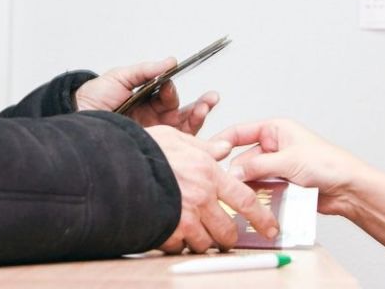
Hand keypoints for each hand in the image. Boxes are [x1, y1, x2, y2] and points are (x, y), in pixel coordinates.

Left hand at [75, 57, 219, 134]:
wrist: (75, 120)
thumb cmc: (91, 99)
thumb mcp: (118, 78)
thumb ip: (145, 70)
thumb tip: (170, 61)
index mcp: (147, 101)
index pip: (168, 95)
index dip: (171, 90)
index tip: (168, 85)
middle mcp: (154, 119)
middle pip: (183, 113)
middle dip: (200, 105)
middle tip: (211, 98)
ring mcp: (155, 136)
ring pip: (184, 130)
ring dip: (199, 118)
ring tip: (206, 108)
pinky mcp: (154, 150)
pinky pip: (177, 147)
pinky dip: (190, 141)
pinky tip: (197, 132)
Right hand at [145, 125, 278, 253]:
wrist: (114, 166)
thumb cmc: (142, 149)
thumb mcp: (176, 137)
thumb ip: (204, 146)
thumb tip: (224, 149)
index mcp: (208, 173)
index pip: (244, 199)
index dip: (261, 218)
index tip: (270, 228)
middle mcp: (201, 197)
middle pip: (227, 230)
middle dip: (228, 237)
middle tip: (224, 236)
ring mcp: (185, 217)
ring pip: (206, 243)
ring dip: (203, 242)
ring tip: (194, 233)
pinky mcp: (167, 231)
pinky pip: (181, 247)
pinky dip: (179, 244)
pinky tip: (172, 233)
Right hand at [212, 118, 366, 217]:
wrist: (349, 189)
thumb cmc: (329, 164)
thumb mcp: (287, 161)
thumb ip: (257, 166)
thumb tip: (232, 173)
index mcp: (275, 129)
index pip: (240, 132)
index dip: (222, 141)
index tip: (207, 153)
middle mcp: (275, 145)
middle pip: (244, 158)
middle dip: (237, 172)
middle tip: (228, 185)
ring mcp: (278, 165)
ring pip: (252, 176)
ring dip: (248, 186)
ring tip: (240, 197)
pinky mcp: (282, 183)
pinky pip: (263, 188)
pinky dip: (258, 196)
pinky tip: (254, 203)